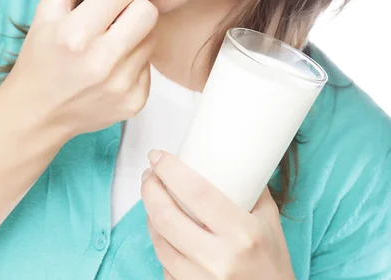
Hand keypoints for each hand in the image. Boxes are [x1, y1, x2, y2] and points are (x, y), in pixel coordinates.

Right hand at [4, 0, 171, 139]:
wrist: (38, 114)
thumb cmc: (40, 59)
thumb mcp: (48, 12)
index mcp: (77, 34)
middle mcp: (102, 61)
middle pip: (148, 11)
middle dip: (137, 3)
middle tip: (117, 11)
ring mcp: (122, 85)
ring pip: (152, 36)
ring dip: (137, 31)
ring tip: (110, 40)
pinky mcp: (135, 101)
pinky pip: (150, 63)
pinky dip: (136, 58)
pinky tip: (113, 64)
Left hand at [141, 150, 294, 279]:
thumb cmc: (273, 263)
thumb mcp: (269, 220)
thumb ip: (250, 188)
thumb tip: (230, 159)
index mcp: (242, 233)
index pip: (196, 192)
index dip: (170, 170)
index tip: (158, 156)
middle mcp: (219, 259)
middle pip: (167, 216)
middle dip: (150, 189)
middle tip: (150, 174)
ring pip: (160, 242)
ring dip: (149, 215)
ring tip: (152, 197)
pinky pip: (164, 265)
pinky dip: (160, 243)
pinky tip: (162, 229)